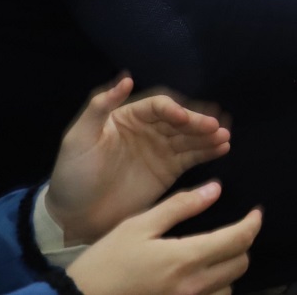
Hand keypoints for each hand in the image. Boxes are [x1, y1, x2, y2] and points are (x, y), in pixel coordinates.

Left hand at [47, 79, 230, 246]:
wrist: (73, 217)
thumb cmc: (72, 175)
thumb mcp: (78, 139)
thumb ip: (99, 107)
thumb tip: (126, 79)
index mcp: (127, 117)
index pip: (157, 106)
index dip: (173, 109)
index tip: (184, 118)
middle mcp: (148, 130)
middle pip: (179, 119)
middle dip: (198, 121)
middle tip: (215, 126)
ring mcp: (160, 150)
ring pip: (190, 137)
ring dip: (208, 135)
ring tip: (224, 136)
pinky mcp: (168, 171)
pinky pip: (193, 157)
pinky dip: (209, 151)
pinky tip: (222, 148)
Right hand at [66, 181, 259, 294]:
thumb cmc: (105, 262)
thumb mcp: (138, 226)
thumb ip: (180, 207)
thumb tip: (216, 189)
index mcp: (185, 259)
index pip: (239, 239)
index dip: (254, 222)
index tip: (256, 211)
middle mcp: (193, 287)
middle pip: (240, 264)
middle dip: (243, 243)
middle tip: (234, 229)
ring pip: (228, 288)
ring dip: (229, 270)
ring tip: (216, 254)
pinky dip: (214, 289)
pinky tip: (200, 277)